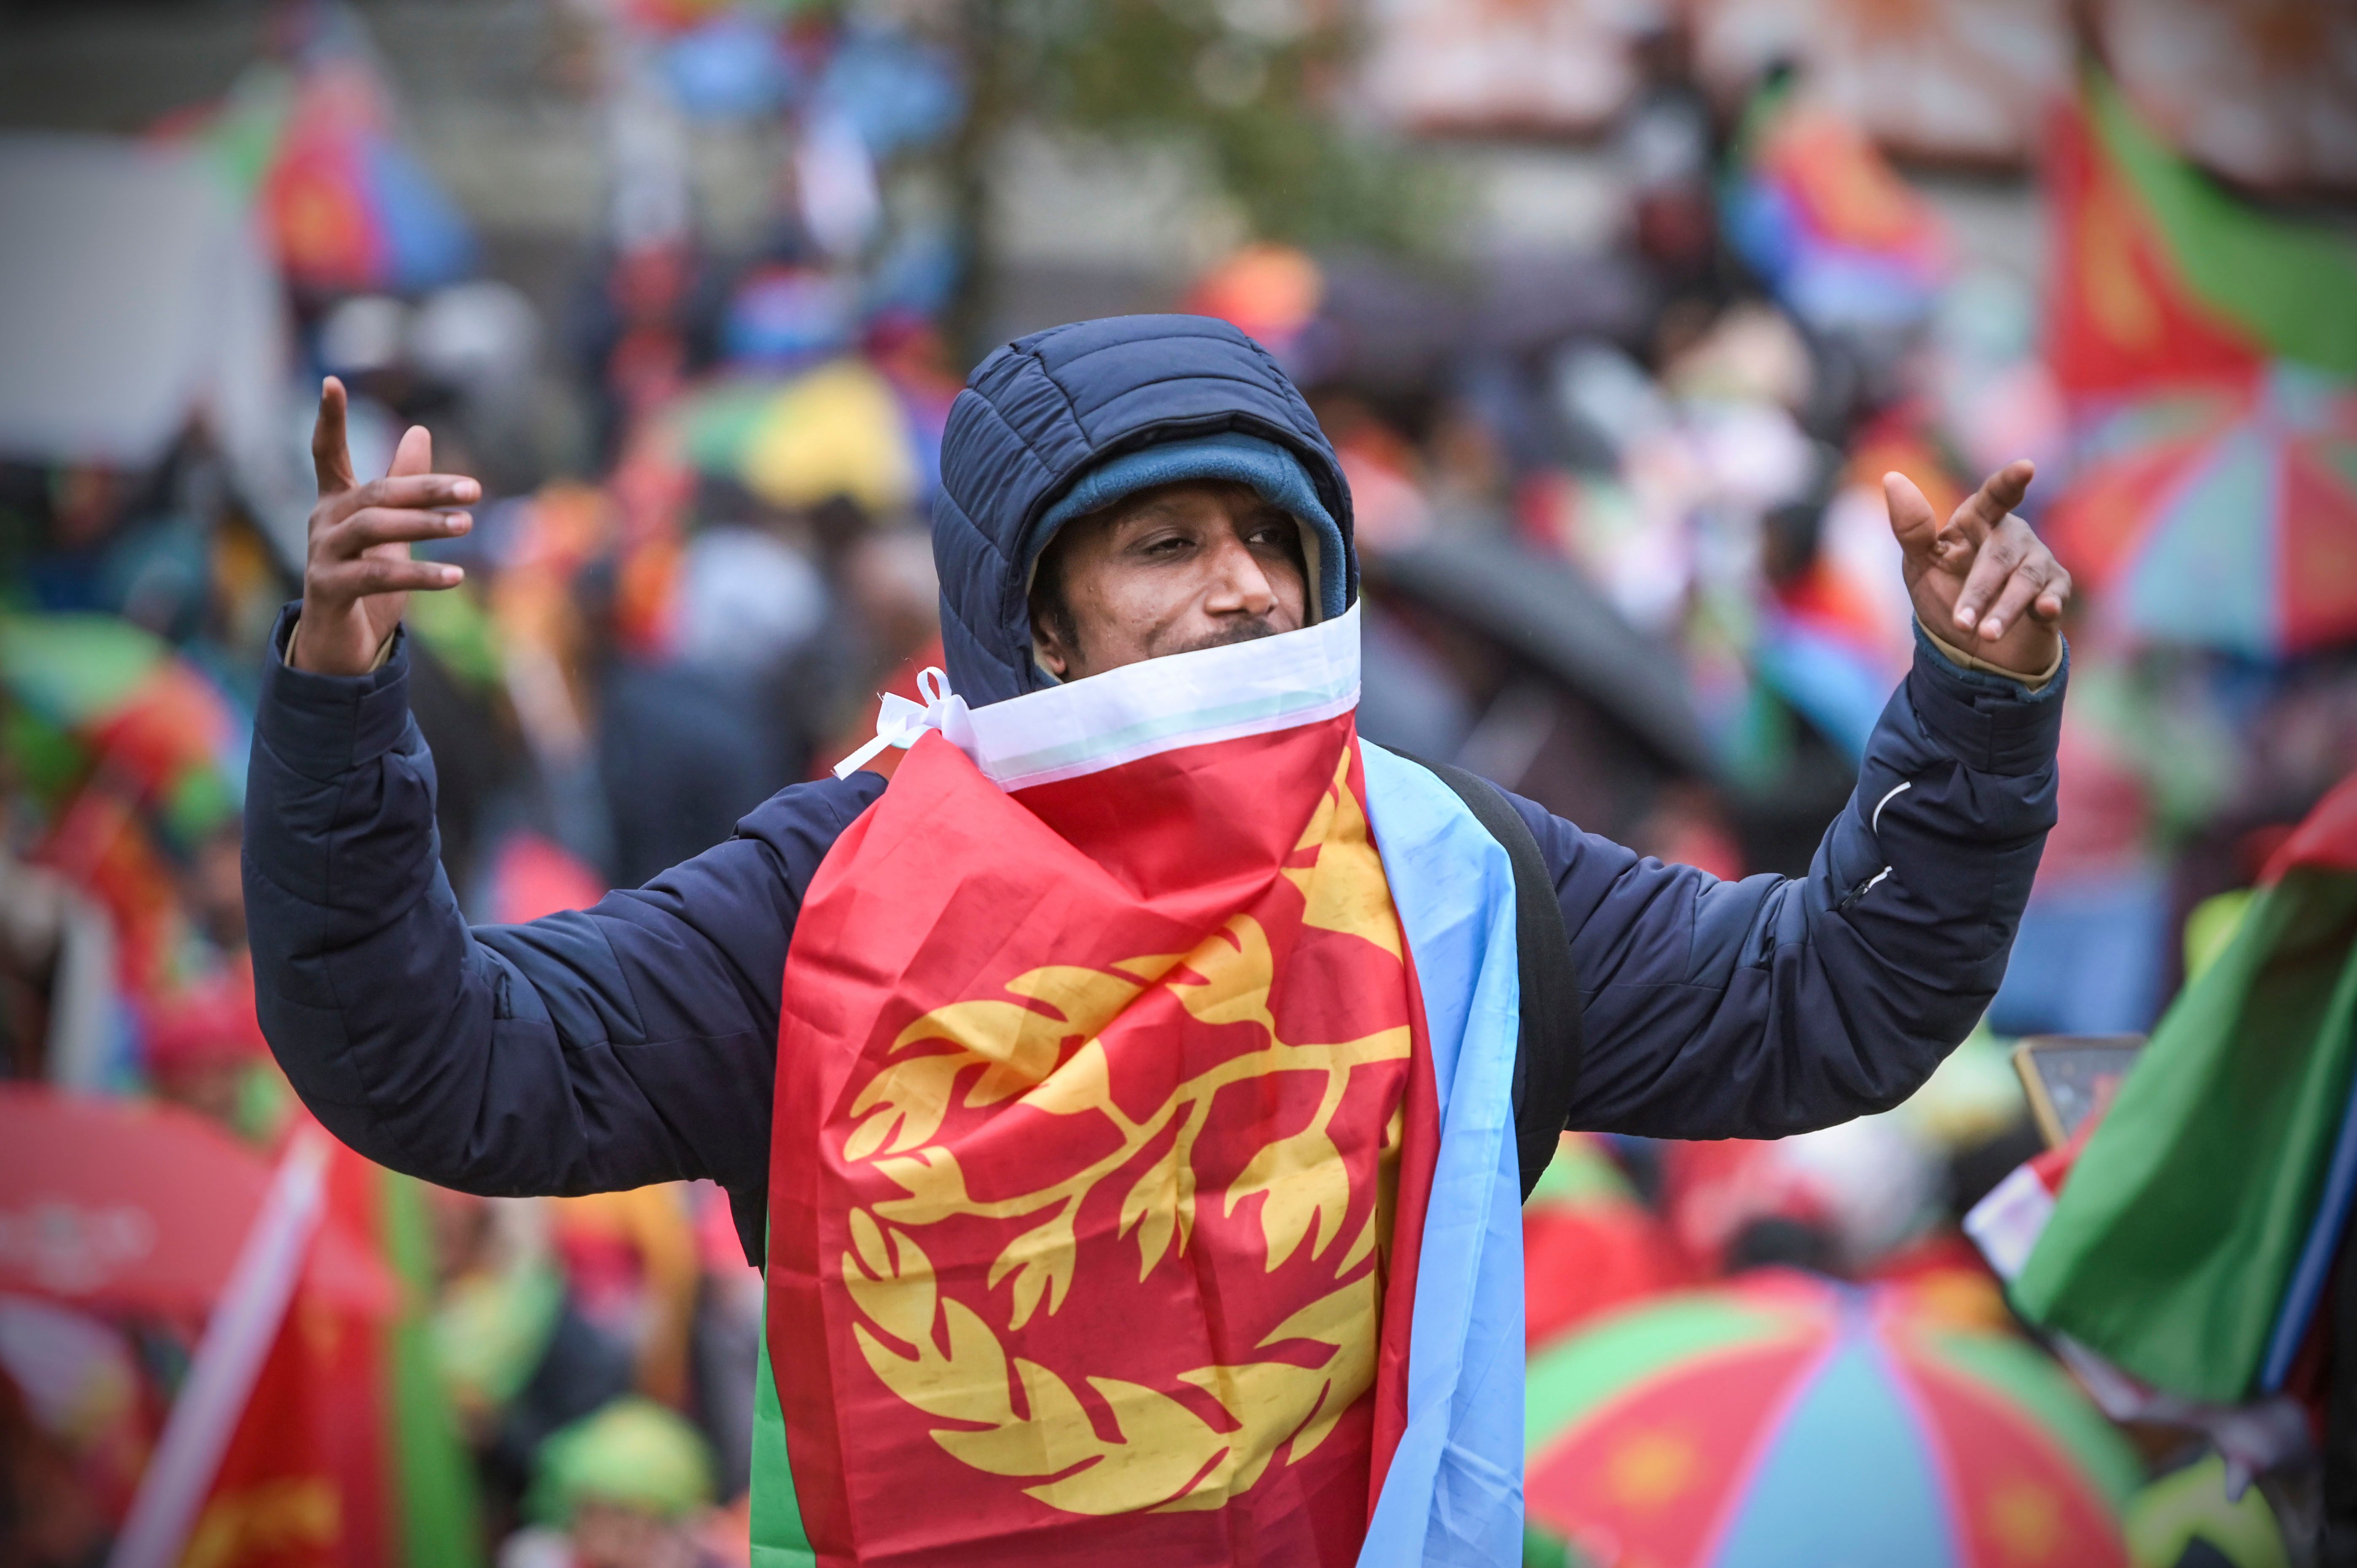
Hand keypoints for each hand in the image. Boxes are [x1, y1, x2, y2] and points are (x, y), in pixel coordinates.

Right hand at [289, 377, 477, 675]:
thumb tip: (420, 431)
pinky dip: (419, 574)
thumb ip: (404, 483)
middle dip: (425, 488)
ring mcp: (321, 556)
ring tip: (466, 526)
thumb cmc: (367, 580)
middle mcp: (323, 524)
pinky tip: (456, 577)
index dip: (327, 419)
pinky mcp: (327, 590)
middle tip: (474, 489)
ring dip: (424, 525)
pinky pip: (376, 576)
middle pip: (375, 494)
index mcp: (335, 504)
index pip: (326, 453)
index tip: (331, 381)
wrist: (342, 645)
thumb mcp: (393, 530)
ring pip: (374, 529)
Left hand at [1884, 459, 2069, 679]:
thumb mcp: (1921, 563)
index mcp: (1979, 521)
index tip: (2026, 468)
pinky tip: (2044, 610)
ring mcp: (2037, 561)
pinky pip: (2054, 594)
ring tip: (1985, 635)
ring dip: (2004, 609)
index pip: (1995, 496)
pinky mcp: (2054, 590)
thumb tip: (1892, 478)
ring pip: (2025, 580)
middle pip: (1999, 556)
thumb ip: (1911, 528)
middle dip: (1980, 591)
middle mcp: (2012, 536)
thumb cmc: (1944, 592)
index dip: (2009, 482)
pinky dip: (2049, 603)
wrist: (1966, 645)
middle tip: (1961, 622)